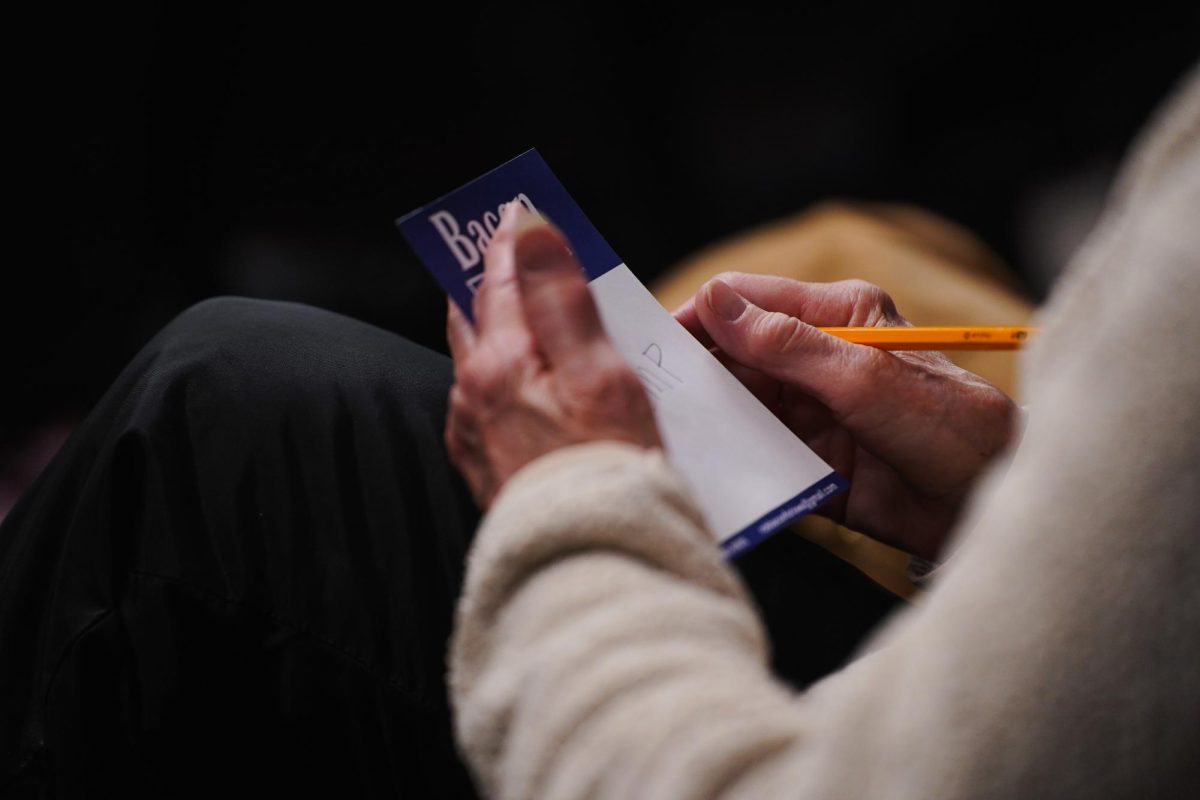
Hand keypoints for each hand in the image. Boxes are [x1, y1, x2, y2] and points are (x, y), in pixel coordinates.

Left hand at [445, 205, 660, 507]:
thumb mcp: (600, 373)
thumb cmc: (609, 470)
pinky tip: (530, 387)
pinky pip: (487, 407)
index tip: (516, 210)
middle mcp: (472, 399)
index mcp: (499, 366)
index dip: (510, 241)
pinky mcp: (486, 471)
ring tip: (526, 315)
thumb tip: (530, 230)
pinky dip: (505, 381)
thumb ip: (560, 299)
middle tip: (507, 252)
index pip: (496, 281)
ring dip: (500, 332)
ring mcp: (474, 438)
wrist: (591, 562)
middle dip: (491, 282)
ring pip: (480, 364)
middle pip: (476, 319)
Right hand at [674, 273, 1016, 558]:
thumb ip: (787, 344)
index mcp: (834, 316)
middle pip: (731, 355)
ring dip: (701, 418)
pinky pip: (750, 453)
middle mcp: (814, 359)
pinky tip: (695, 467)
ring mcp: (807, 410)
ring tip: (659, 434)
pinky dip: (723, 458)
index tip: (653, 342)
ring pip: (733, 405)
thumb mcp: (864, 378)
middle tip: (644, 394)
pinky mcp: (805, 459)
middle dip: (690, 372)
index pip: (746, 300)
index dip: (697, 317)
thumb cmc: (947, 427)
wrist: (989, 508)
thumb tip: (716, 302)